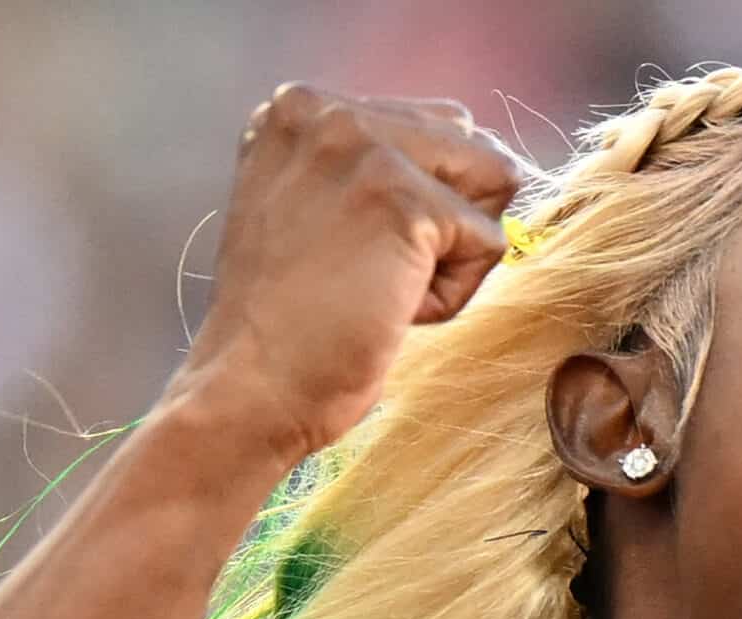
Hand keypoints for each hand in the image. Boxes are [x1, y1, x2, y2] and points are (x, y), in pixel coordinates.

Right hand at [175, 85, 522, 463]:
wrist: (251, 387)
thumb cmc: (288, 323)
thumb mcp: (309, 208)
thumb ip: (368, 168)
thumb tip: (487, 158)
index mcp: (299, 107)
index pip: (430, 126)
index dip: (414, 206)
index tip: (345, 252)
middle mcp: (328, 110)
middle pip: (470, 146)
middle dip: (443, 223)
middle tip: (366, 275)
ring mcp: (365, 150)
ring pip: (490, 186)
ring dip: (451, 256)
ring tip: (378, 288)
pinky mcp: (404, 202)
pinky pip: (489, 243)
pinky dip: (451, 295)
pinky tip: (388, 310)